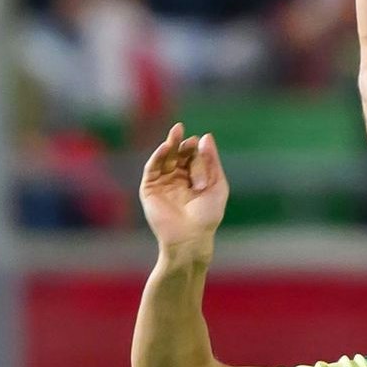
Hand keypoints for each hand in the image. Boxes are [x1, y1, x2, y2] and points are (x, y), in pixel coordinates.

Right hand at [139, 122, 228, 253]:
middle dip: (181, 142)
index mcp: (194, 178)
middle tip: (182, 129)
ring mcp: (163, 184)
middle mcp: (177, 179)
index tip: (199, 141)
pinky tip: (166, 147)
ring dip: (169, 144)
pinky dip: (157, 157)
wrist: (191, 237)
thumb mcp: (216, 184)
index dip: (195, 149)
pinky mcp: (149, 189)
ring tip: (175, 132)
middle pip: (178, 155)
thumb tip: (205, 136)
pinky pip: (152, 169)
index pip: (193, 157)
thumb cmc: (208, 215)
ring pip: (164, 159)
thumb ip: (211, 161)